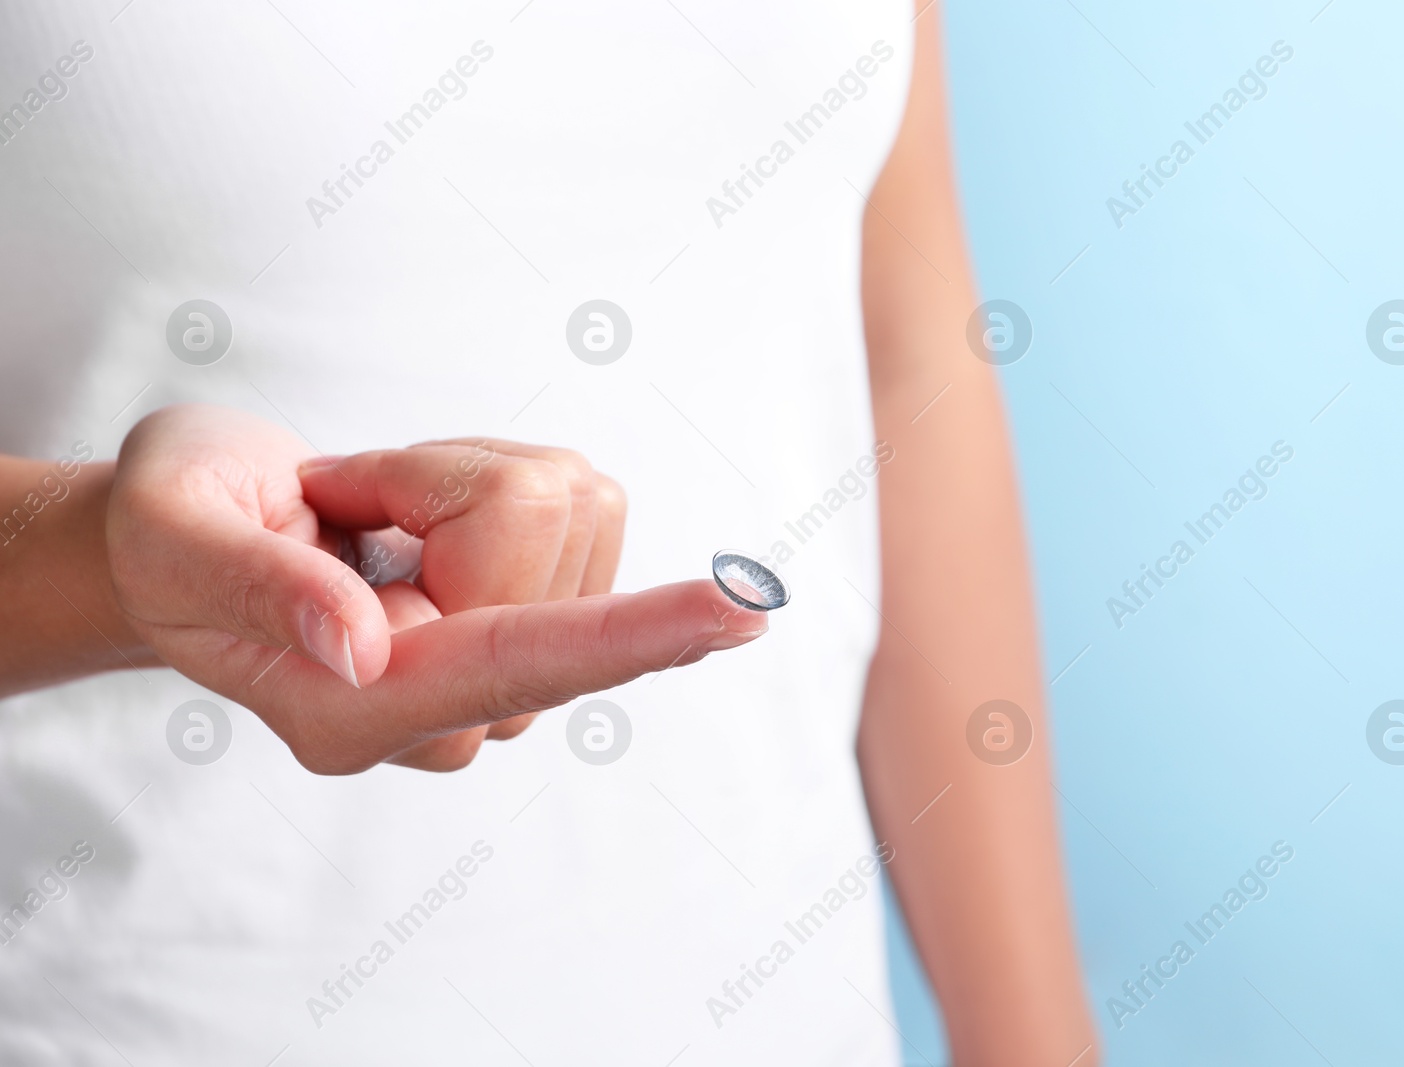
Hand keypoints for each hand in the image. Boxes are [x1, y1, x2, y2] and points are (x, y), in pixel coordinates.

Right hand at [106, 404, 766, 773]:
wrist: (192, 537)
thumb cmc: (172, 528)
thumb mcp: (176, 534)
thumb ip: (266, 589)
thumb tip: (368, 650)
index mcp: (358, 712)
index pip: (519, 666)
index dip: (631, 635)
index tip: (739, 612)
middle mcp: (453, 709)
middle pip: (538, 532)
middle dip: (439, 479)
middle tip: (339, 500)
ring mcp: (505, 672)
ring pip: (567, 507)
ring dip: (461, 477)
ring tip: (371, 514)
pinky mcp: (541, 616)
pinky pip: (575, 498)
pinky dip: (489, 476)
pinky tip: (419, 517)